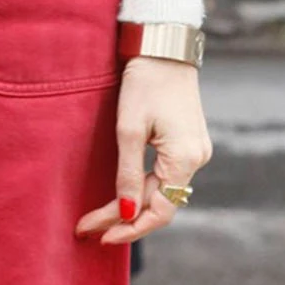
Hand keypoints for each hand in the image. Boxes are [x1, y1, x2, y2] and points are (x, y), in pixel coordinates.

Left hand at [75, 56, 214, 247]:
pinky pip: (166, 176)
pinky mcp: (189, 143)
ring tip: (99, 218)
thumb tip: (127, 213)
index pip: (160, 211)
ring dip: (133, 206)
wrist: (164, 48)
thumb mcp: (128, 130)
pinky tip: (123, 197)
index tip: (100, 236)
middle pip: (159, 203)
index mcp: (185, 158)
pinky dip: (144, 189)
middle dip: (123, 219)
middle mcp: (197, 159)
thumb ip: (128, 175)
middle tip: (87, 228)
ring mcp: (196, 151)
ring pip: (162, 192)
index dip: (130, 228)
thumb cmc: (145, 83)